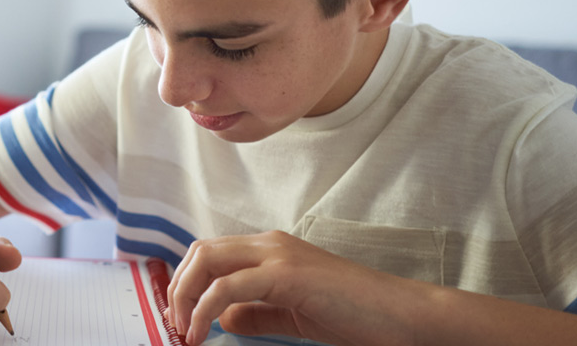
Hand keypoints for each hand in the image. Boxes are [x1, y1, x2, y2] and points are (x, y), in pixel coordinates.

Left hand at [167, 230, 426, 345]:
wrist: (401, 316)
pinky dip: (206, 309)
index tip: (179, 318)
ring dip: (185, 298)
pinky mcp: (287, 274)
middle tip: (176, 325)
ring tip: (186, 332)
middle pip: (201, 251)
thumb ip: (257, 312)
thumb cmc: (356, 314)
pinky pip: (229, 286)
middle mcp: (271, 244)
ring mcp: (279, 255)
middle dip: (178, 288)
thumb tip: (222, 317)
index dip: (186, 283)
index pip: (211, 254)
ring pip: (208, 261)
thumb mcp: (293, 314)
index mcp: (272, 250)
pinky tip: (204, 332)